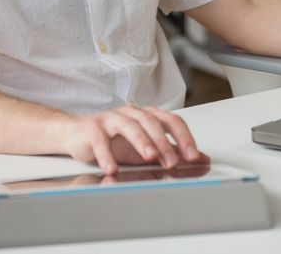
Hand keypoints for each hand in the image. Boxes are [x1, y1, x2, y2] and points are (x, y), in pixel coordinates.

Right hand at [60, 105, 208, 174]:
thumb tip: (201, 158)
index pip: (171, 121)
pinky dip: (107, 155)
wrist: (78, 134)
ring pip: (129, 125)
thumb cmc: (114, 140)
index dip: (184, 137)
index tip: (193, 156)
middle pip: (152, 122)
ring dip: (141, 142)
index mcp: (148, 115)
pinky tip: (112, 168)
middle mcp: (132, 113)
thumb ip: (172, 151)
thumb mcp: (146, 147)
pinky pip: (100, 140)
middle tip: (173, 161)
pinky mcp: (92, 128)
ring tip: (150, 157)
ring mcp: (111, 118)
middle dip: (164, 142)